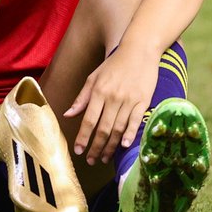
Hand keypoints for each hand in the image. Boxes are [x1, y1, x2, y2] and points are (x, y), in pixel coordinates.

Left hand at [64, 47, 157, 165]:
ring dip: (110, 146)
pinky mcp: (143, 101)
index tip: (78, 151)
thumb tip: (68, 114)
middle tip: (91, 161)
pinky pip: (135, 121)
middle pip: (103, 128)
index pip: (88, 120)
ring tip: (104, 158)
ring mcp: (129, 100)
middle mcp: (112, 97)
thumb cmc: (114, 65)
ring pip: (118, 128)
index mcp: (98, 92)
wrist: (139, 50)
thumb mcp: (94, 78)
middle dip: (96, 147)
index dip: (83, 138)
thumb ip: (82, 98)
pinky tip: (123, 146)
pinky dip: (129, 134)